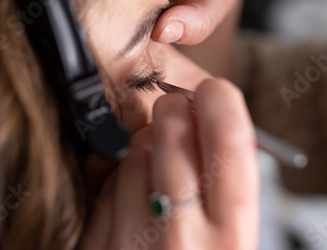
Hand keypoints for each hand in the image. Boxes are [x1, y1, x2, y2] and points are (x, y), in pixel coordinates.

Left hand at [79, 79, 258, 248]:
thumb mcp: (230, 243)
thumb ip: (224, 190)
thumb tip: (206, 126)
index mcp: (231, 240)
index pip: (231, 146)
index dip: (223, 106)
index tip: (215, 92)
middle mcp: (181, 241)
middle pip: (170, 131)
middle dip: (172, 112)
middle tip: (175, 114)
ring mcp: (131, 243)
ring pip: (131, 153)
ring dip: (140, 152)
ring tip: (154, 182)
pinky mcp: (95, 246)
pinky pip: (103, 184)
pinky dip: (114, 182)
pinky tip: (128, 205)